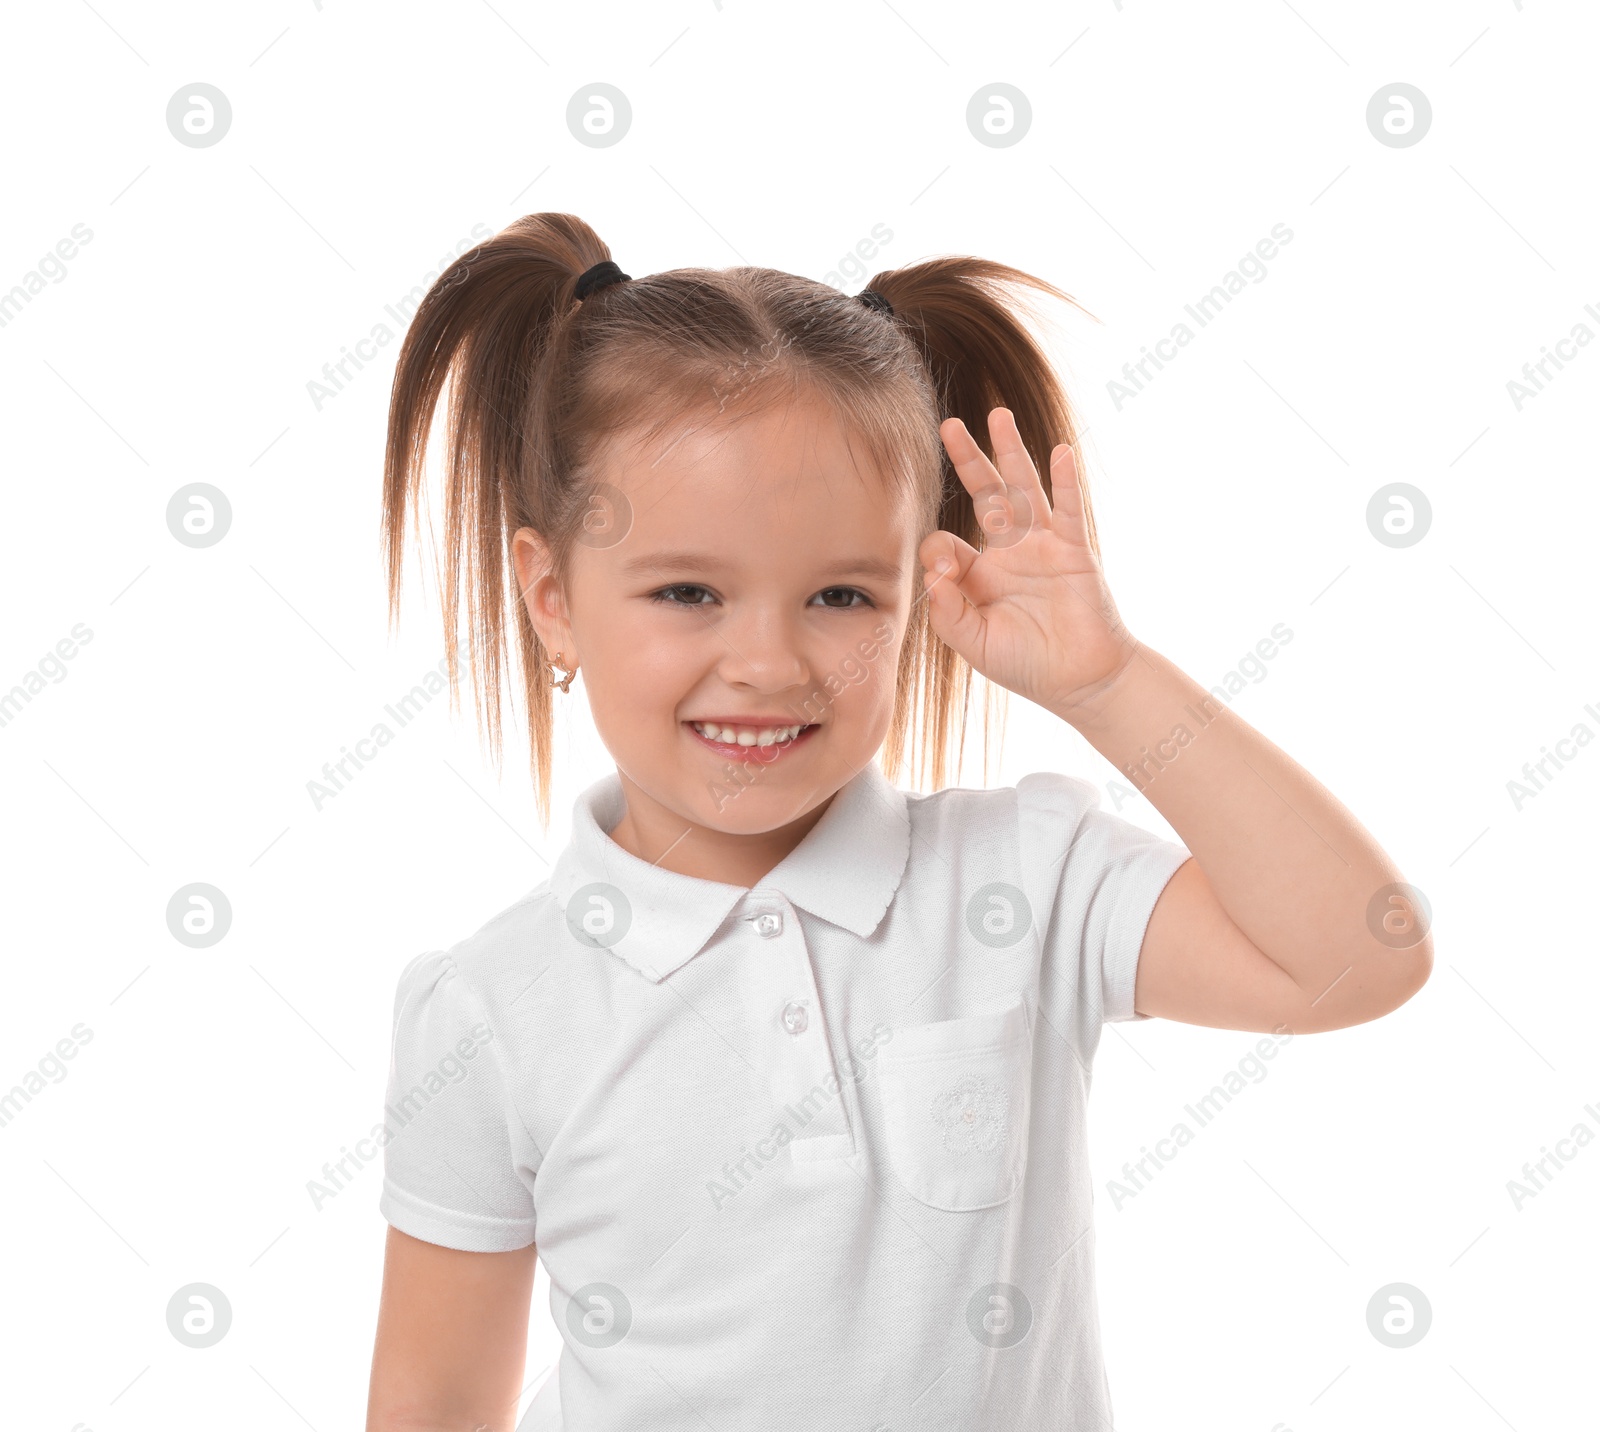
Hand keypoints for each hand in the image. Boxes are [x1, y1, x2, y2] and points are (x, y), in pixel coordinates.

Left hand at [919, 407, 1139, 719]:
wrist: (1080, 682)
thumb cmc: (1027, 665)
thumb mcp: (975, 645)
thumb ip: (949, 614)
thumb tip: (933, 574)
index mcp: (979, 574)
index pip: (947, 542)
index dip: (938, 552)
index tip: (944, 573)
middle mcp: (1009, 552)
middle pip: (985, 494)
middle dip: (967, 460)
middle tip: (948, 424)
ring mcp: (1042, 547)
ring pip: (1024, 489)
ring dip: (1011, 452)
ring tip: (999, 415)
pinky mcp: (1073, 552)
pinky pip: (1069, 510)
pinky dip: (1066, 481)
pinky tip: (1059, 452)